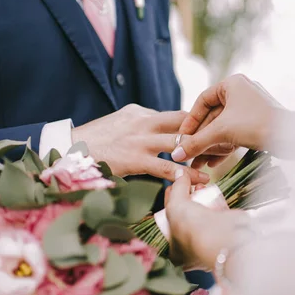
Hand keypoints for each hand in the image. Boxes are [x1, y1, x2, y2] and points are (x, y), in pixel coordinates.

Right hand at [71, 104, 209, 183]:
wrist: (69, 148)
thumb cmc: (96, 139)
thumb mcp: (122, 122)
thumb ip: (144, 123)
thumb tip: (163, 128)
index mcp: (142, 112)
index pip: (179, 115)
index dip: (199, 123)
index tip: (216, 131)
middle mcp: (144, 122)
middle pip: (185, 124)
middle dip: (207, 133)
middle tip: (225, 143)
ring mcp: (140, 140)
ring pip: (180, 145)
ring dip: (201, 155)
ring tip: (216, 165)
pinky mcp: (135, 159)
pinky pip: (166, 168)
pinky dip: (184, 175)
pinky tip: (197, 181)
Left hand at [165, 170, 248, 270]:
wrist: (223, 237)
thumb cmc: (194, 230)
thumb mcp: (176, 206)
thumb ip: (177, 189)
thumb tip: (178, 174)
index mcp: (176, 250)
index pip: (168, 222)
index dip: (169, 202)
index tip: (171, 188)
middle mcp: (193, 247)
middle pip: (186, 216)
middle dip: (186, 198)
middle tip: (186, 185)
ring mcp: (210, 239)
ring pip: (202, 214)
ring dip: (200, 198)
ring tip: (200, 186)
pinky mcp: (224, 230)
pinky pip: (217, 212)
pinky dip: (214, 201)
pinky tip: (211, 190)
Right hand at [171, 74, 280, 163]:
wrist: (291, 137)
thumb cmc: (257, 125)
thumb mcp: (222, 132)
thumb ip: (197, 142)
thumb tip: (176, 154)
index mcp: (232, 83)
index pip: (202, 101)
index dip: (190, 120)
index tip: (181, 137)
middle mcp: (241, 91)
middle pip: (212, 116)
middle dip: (200, 137)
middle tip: (187, 153)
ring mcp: (250, 108)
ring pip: (223, 127)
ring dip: (210, 144)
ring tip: (197, 162)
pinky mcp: (256, 123)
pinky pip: (234, 133)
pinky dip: (224, 146)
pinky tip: (212, 163)